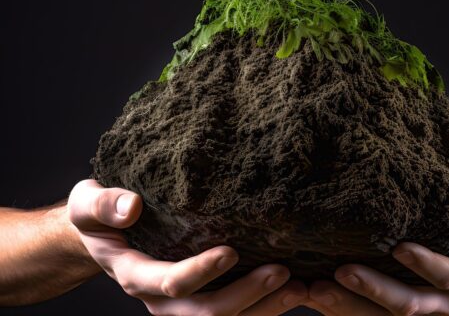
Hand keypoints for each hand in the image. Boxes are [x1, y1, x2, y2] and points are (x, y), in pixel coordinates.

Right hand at [68, 179, 307, 314]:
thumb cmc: (98, 216)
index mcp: (134, 275)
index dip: (200, 271)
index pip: (170, 282)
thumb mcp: (88, 203)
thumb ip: (104, 204)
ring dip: (263, 308)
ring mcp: (180, 304)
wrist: (103, 237)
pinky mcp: (198, 298)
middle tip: (282, 272)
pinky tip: (292, 290)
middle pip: (205, 311)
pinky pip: (232, 313)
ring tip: (300, 288)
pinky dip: (262, 306)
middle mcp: (159, 298)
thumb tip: (131, 206)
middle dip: (245, 295)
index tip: (231, 250)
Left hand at [306, 187, 448, 314]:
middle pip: (407, 305)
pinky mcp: (397, 302)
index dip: (427, 265)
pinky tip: (309, 290)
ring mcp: (420, 304)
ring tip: (314, 288)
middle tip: (339, 273)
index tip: (399, 247)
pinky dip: (340, 305)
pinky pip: (368, 312)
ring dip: (347, 305)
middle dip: (372, 291)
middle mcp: (445, 300)